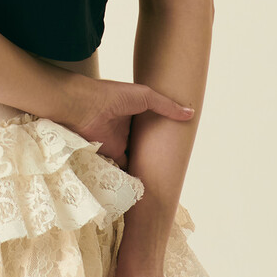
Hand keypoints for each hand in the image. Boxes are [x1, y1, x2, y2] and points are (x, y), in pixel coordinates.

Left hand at [73, 77, 194, 166]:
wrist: (85, 107)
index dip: (163, 131)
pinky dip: (131, 173)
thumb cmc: (114, 96)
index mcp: (135, 110)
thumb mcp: (145, 96)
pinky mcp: (111, 154)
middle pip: (144, 141)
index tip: (179, 140)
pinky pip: (123, 166)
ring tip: (163, 175)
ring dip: (144, 163)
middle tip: (175, 162)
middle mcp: (127, 126)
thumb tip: (191, 113)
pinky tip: (145, 181)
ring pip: (135, 155)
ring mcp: (119, 140)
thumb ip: (166, 106)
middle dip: (154, 150)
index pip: (152, 123)